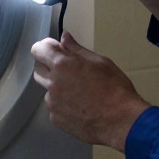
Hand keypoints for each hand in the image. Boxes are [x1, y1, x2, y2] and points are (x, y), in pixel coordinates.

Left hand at [31, 32, 150, 150]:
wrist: (121, 121)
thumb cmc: (114, 87)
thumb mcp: (100, 62)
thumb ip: (77, 50)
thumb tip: (64, 37)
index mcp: (62, 65)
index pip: (38, 50)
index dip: (45, 48)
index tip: (56, 49)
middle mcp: (52, 83)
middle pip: (38, 69)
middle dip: (48, 66)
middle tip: (68, 70)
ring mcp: (52, 103)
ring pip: (47, 89)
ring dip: (57, 87)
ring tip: (79, 92)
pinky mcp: (56, 119)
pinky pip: (54, 107)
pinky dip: (63, 104)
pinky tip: (80, 107)